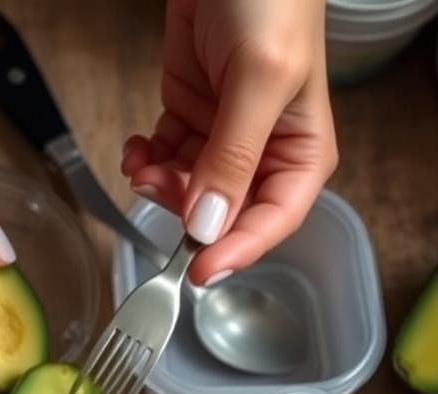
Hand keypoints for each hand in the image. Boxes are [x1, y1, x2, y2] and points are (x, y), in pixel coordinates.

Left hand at [121, 0, 336, 285]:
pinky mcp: (189, 115)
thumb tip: (209, 226)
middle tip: (158, 187)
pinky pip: (164, 159)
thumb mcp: (260, 77)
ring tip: (142, 162)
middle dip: (185, 211)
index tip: (199, 272)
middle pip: (222, 215)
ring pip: (187, 192)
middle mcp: (262, 153)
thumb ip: (234, 156)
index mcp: (300, 152)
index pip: (272, 223)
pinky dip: (146, 161)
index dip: (236, 252)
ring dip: (159, 186)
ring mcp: (222, 136)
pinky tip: (137, 148)